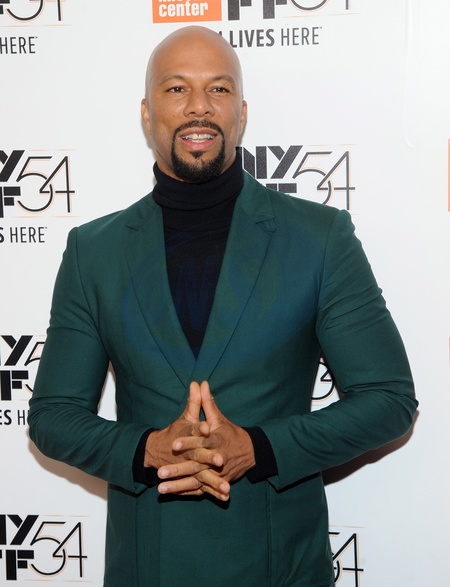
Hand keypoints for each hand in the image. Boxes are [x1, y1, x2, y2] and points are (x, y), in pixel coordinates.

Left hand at [157, 381, 255, 499]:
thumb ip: (207, 402)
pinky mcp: (215, 482)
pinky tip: (170, 494)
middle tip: (161, 472)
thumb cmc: (230, 433)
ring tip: (160, 488)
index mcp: (216, 441)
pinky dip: (185, 493)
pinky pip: (199, 490)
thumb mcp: (219, 418)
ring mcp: (216, 473)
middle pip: (195, 466)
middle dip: (178, 470)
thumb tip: (201, 383)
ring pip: (196, 481)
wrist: (249, 452)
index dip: (188, 443)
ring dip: (178, 486)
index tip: (174, 445)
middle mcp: (216, 459)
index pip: (201, 442)